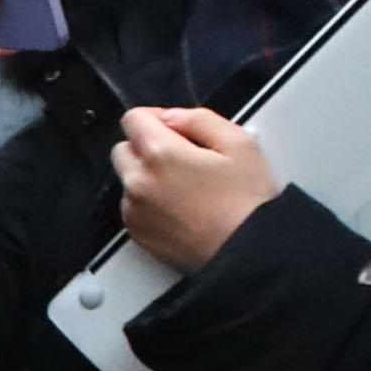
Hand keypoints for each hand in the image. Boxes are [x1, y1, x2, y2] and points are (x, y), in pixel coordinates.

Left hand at [110, 107, 279, 272]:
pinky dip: (148, 203)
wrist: (247, 253)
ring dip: (147, 177)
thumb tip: (171, 117)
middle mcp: (139, 182)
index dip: (154, 118)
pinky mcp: (137, 233)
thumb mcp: (238, 143)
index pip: (133, 119)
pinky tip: (180, 208)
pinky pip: (132, 207)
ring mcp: (134, 210)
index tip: (172, 127)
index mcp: (160, 154)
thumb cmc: (247, 203)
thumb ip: (199, 119)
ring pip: (127, 180)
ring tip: (186, 188)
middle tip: (182, 158)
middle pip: (123, 149)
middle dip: (146, 147)